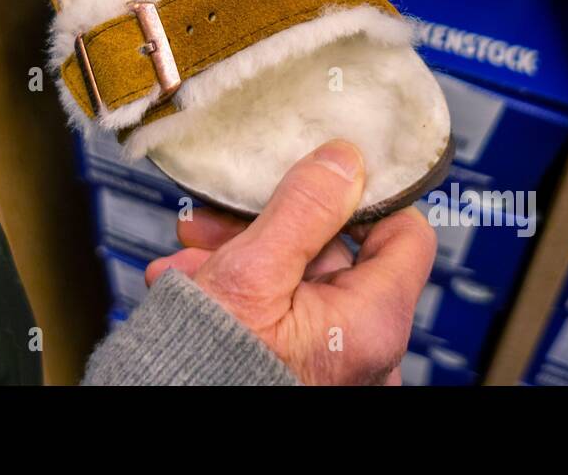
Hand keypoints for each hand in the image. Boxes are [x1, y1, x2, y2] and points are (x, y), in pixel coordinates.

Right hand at [147, 140, 435, 384]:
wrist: (160, 407)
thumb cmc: (209, 365)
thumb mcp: (253, 269)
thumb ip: (304, 208)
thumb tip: (344, 160)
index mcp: (373, 322)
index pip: (407, 233)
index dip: (363, 198)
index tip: (319, 178)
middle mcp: (364, 347)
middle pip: (336, 253)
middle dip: (269, 228)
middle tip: (217, 220)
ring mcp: (334, 360)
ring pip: (298, 280)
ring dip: (242, 258)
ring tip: (190, 260)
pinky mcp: (300, 369)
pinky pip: (282, 314)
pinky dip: (242, 295)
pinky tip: (192, 285)